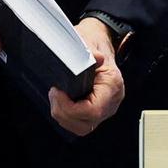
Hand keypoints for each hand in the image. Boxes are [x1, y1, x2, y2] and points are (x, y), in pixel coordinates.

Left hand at [48, 17, 124, 135]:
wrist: (101, 40)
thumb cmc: (95, 42)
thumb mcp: (90, 41)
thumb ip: (89, 52)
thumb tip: (94, 57)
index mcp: (112, 85)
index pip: (93, 110)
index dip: (71, 108)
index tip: (58, 93)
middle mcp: (111, 101)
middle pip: (86, 124)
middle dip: (64, 113)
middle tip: (55, 94)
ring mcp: (104, 107)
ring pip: (82, 127)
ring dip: (64, 115)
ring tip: (56, 97)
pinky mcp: (95, 109)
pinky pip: (80, 122)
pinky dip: (66, 115)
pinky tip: (61, 101)